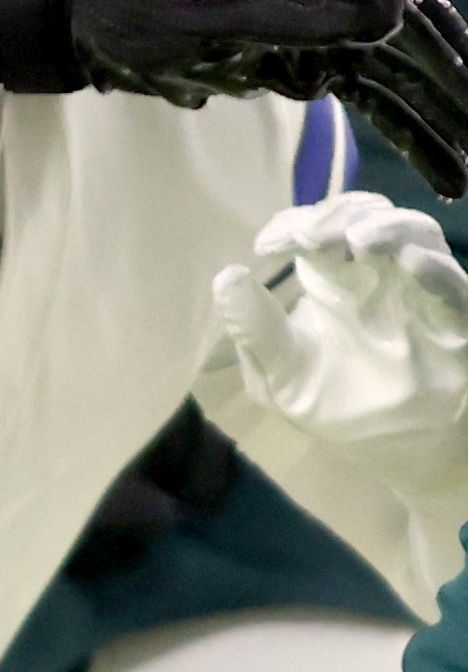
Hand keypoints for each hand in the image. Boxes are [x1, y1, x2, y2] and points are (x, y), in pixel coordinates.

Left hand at [81, 0, 467, 197]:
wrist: (78, 5)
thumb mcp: (213, 8)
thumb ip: (298, 15)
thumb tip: (395, 14)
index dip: (439, 43)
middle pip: (403, 39)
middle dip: (448, 93)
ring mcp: (312, 19)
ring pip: (388, 76)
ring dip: (430, 123)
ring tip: (466, 176)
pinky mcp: (295, 56)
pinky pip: (359, 93)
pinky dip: (394, 127)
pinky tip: (433, 165)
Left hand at [214, 192, 467, 457]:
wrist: (400, 456)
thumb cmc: (338, 407)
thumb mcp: (282, 375)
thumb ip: (255, 330)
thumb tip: (227, 276)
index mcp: (336, 281)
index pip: (317, 229)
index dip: (293, 223)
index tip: (267, 245)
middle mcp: (381, 277)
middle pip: (367, 217)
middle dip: (338, 215)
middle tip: (308, 236)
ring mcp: (424, 296)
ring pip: (417, 235)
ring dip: (388, 228)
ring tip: (357, 238)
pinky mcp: (460, 324)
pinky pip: (456, 288)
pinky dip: (436, 271)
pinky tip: (410, 264)